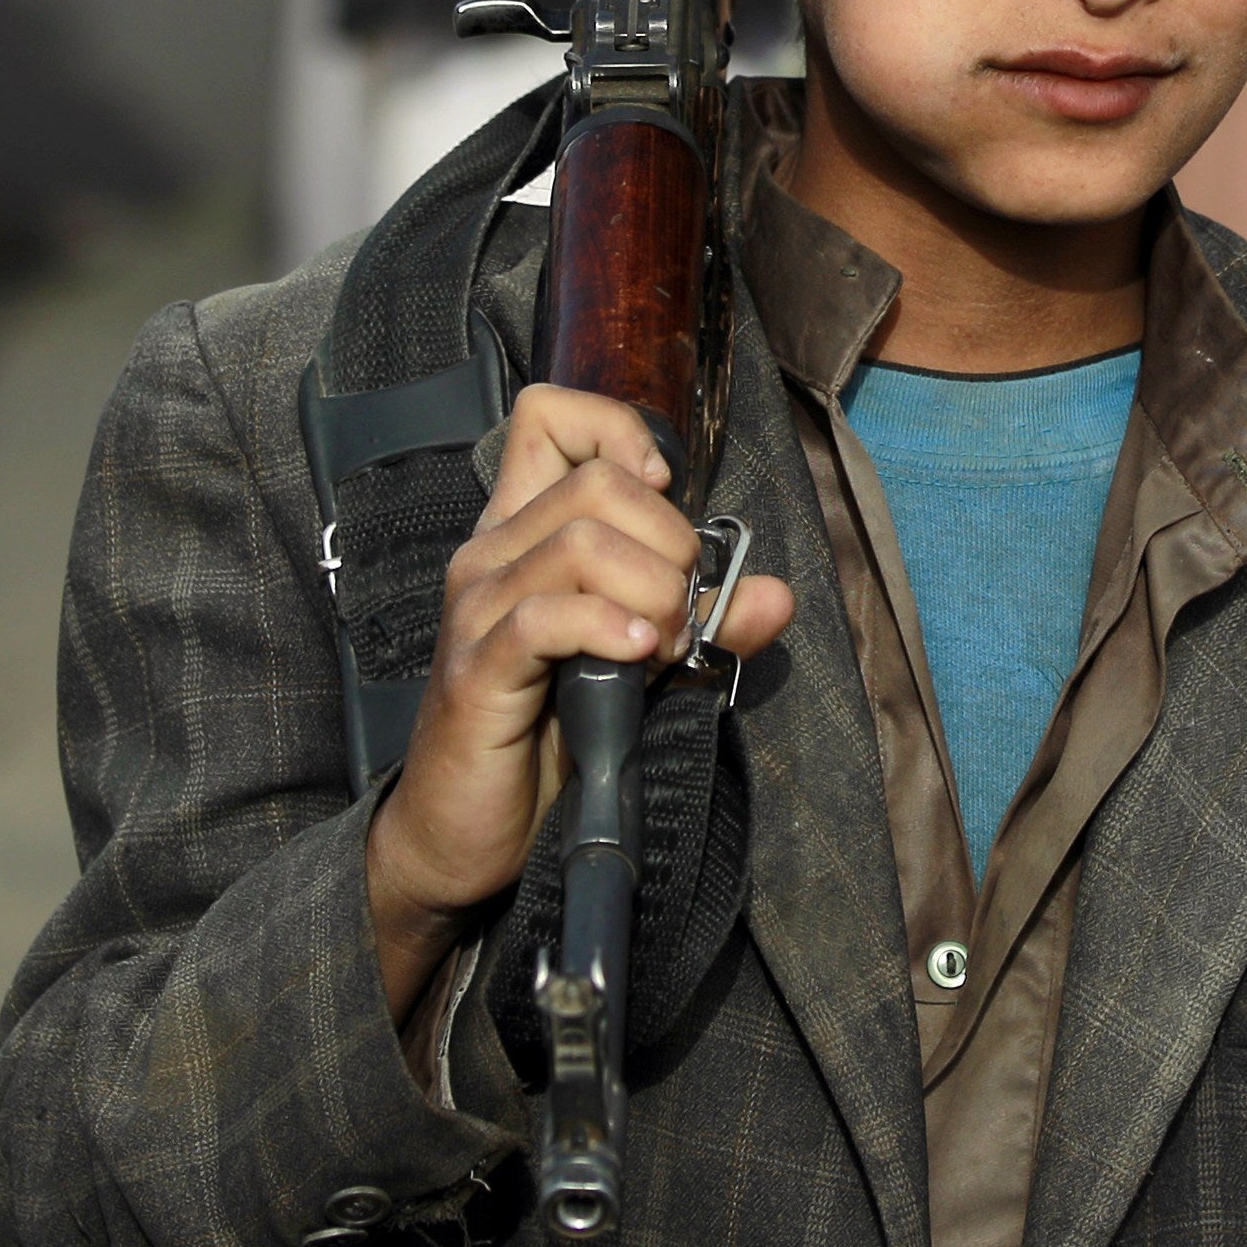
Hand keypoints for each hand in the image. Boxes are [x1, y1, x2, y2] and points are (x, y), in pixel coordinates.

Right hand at [364, 384, 794, 1022]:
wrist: (469, 831)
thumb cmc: (550, 732)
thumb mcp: (639, 658)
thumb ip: (706, 620)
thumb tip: (776, 595)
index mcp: (522, 530)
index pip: (547, 415)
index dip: (617, 431)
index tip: (665, 493)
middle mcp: (491, 553)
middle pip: (597, 481)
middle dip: (669, 540)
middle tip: (681, 611)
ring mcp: (478, 609)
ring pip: (582, 541)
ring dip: (652, 591)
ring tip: (663, 645)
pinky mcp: (478, 670)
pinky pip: (548, 616)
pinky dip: (608, 627)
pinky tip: (636, 655)